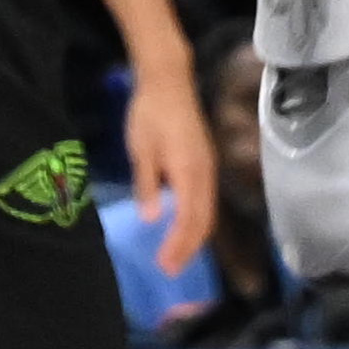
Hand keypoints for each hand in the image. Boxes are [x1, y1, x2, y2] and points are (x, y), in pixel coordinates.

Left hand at [122, 46, 219, 277]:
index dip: (178, 245)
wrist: (169, 79)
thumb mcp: (140, 148)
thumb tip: (151, 219)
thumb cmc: (149, 112)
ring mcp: (208, 167)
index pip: (188, 219)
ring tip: (177, 255)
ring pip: (208, 212)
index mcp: (188, 171)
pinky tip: (183, 227)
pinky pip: (206, 200)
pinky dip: (197, 220)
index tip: (165, 265)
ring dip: (194, 237)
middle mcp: (204, 173)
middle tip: (170, 269)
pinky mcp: (206, 162)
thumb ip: (147, 184)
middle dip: (188, 248)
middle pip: (203, 221)